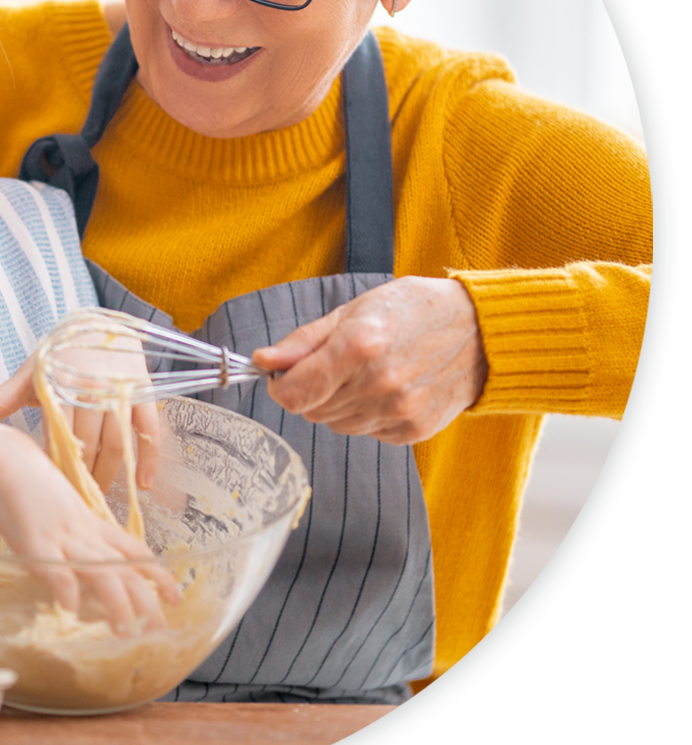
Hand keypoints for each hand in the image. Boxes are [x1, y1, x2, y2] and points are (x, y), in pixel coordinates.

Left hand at [0, 352, 160, 494]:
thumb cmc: (59, 354)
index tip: (48, 492)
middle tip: (75, 505)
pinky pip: (149, 430)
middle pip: (88, 445)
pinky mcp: (143, 392)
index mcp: (60, 386)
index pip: (56, 436)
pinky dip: (147, 460)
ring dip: (109, 475)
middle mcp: (91, 389)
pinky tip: (142, 486)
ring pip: (117, 443)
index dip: (53, 466)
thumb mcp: (29, 375)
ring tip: (99, 499)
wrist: (99, 324)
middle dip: (81, 478)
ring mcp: (120, 391)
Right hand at [0, 430, 180, 633]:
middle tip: (158, 629)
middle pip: (126, 570)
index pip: (136, 552)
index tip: (176, 596)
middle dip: (146, 601)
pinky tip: (70, 611)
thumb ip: (81, 535)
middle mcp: (86, 535)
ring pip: (102, 573)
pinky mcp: (36, 543)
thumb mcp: (66, 512)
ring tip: (125, 631)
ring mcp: (63, 539)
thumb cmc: (32, 485)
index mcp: (94, 526)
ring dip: (117, 604)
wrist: (7, 460)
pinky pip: (57, 570)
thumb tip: (91, 559)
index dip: (158, 575)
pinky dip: (67, 591)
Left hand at [251, 276, 487, 445]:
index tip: (284, 375)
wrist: (480, 333)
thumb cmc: (413, 311)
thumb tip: (263, 361)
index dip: (281, 386)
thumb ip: (304, 341)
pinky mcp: (412, 432)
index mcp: (358, 347)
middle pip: (311, 411)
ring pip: (336, 425)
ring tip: (367, 373)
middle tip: (337, 363)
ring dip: (338, 404)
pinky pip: (366, 433)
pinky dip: (366, 414)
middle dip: (312, 390)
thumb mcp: (354, 310)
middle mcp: (377, 385)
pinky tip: (387, 388)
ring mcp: (397, 412)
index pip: (293, 394)